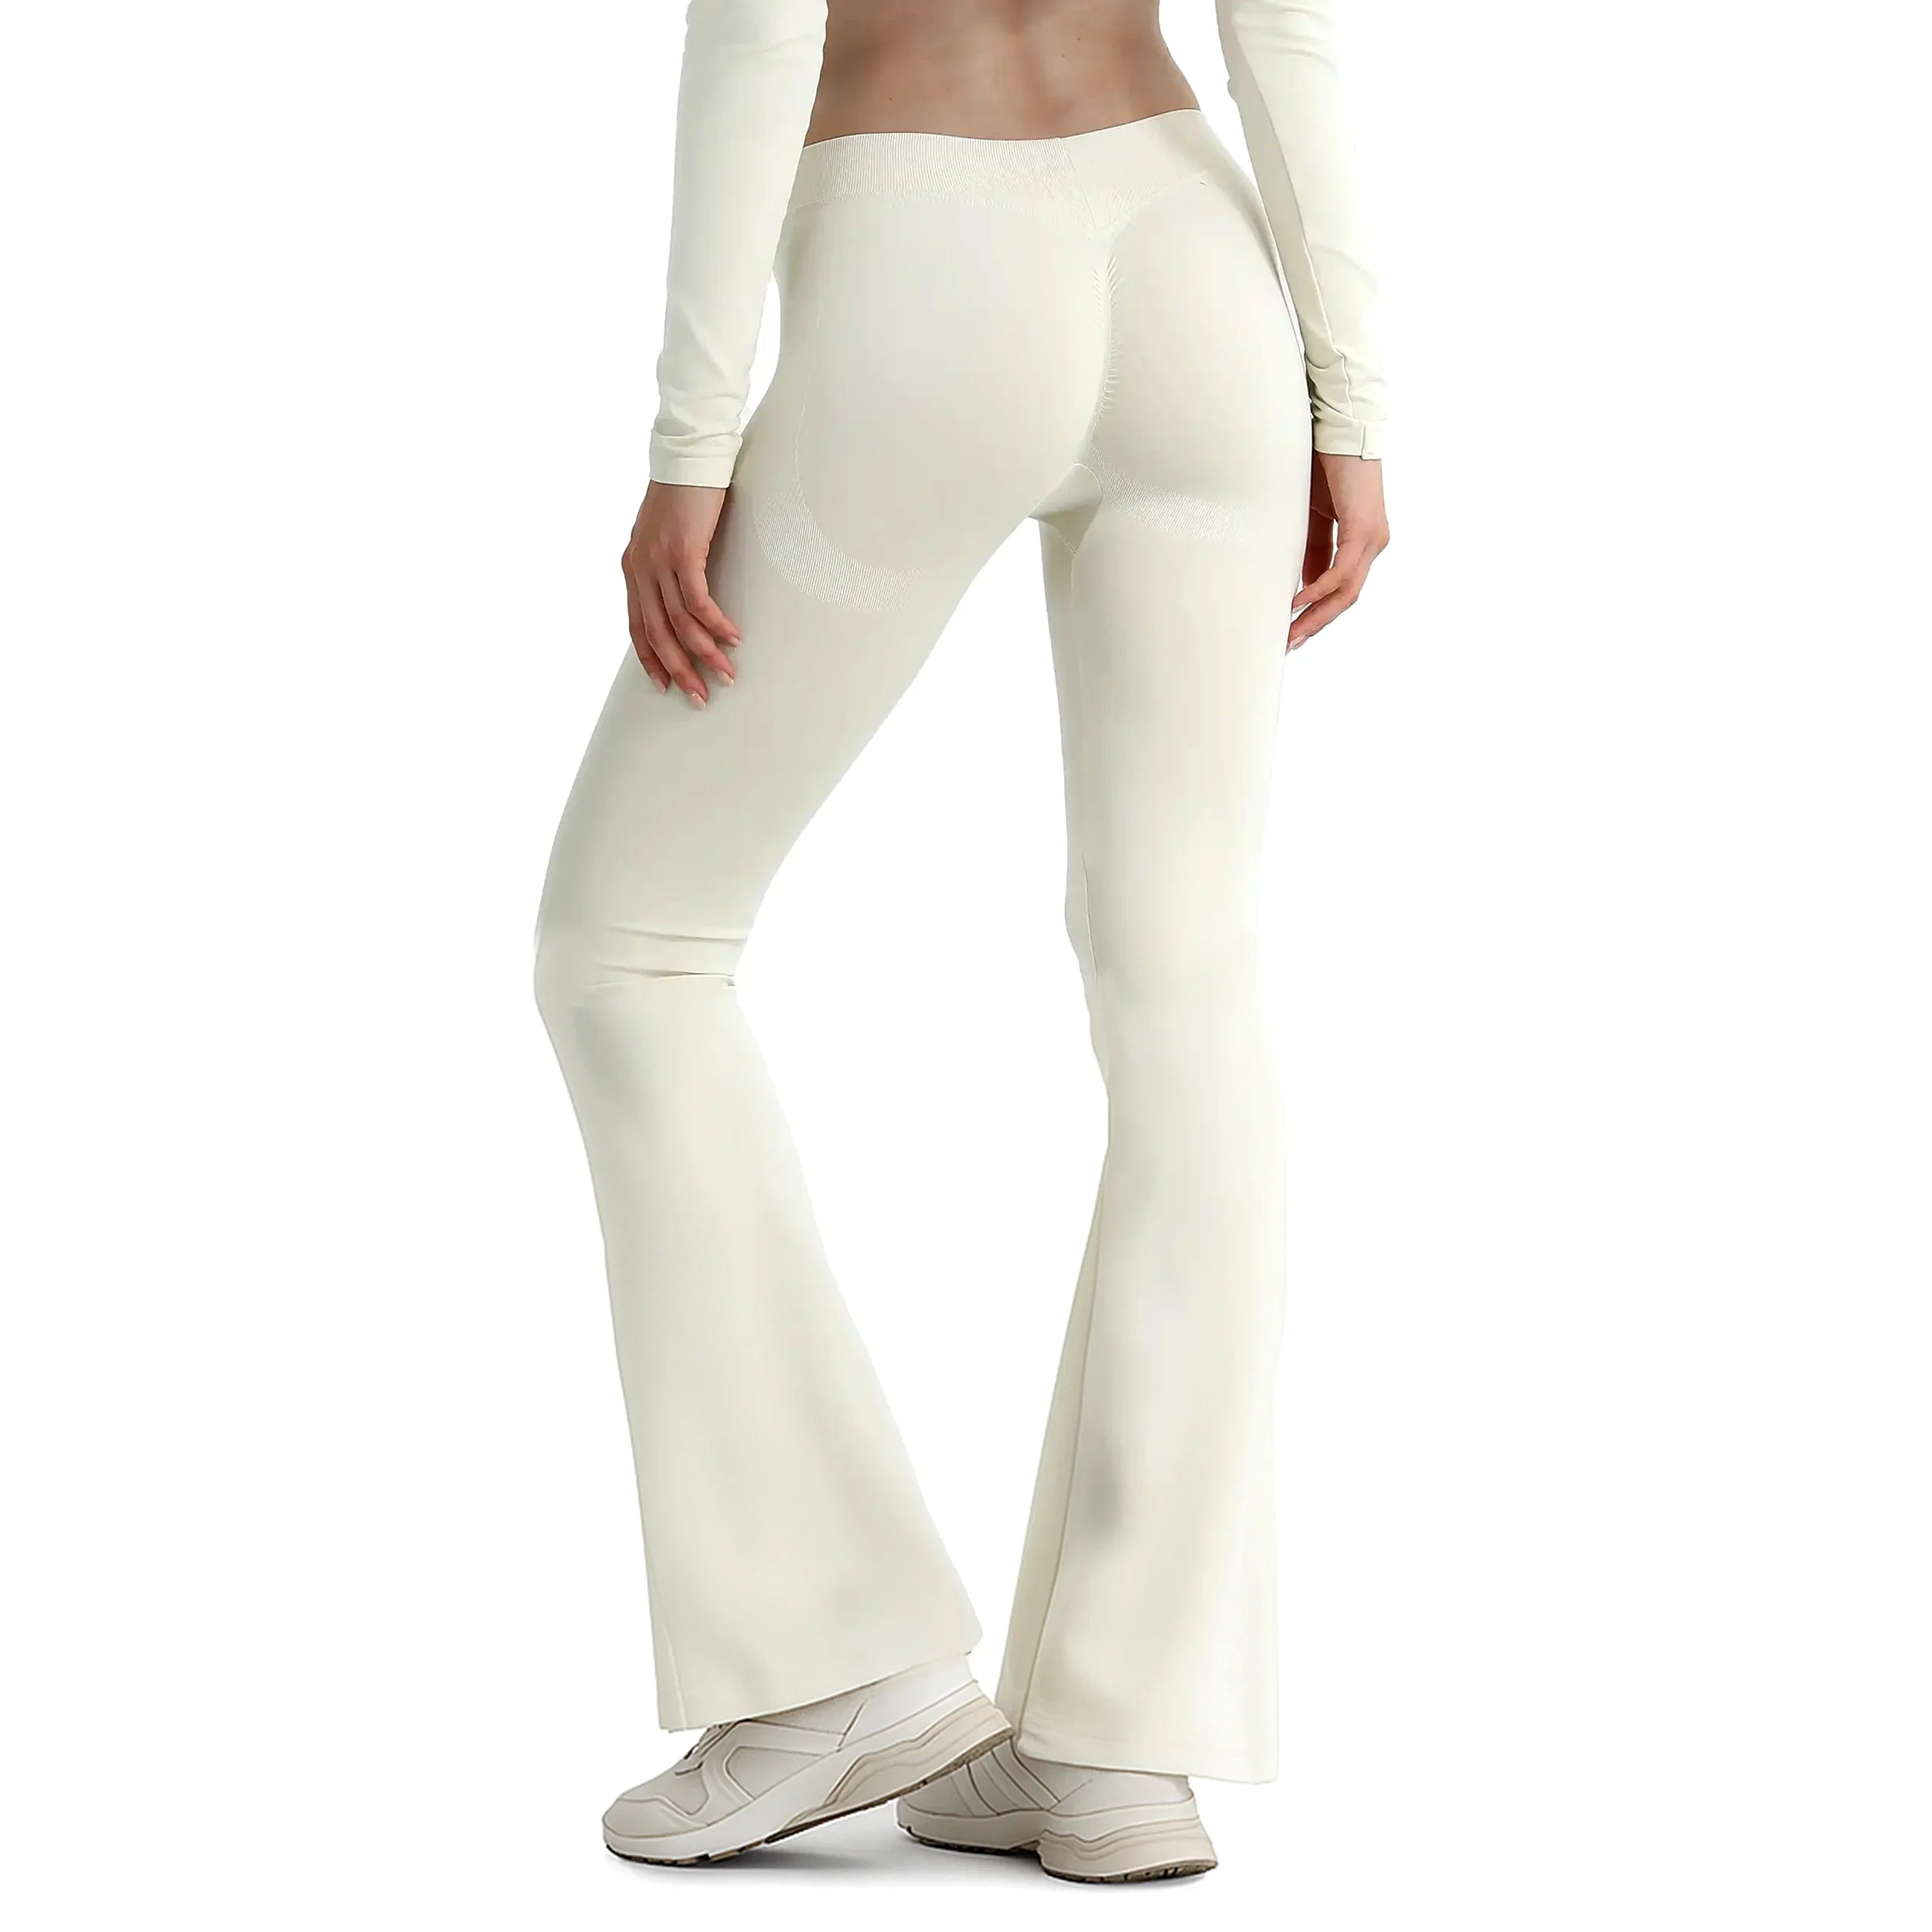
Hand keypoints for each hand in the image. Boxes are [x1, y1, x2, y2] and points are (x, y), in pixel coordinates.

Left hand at [622, 482, 740, 704]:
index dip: (650, 659)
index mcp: (632, 568)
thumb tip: (680, 596)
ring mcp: (659, 561)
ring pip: (678, 622)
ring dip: (704, 652)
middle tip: (699, 697)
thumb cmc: (681, 495)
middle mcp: (640, 569)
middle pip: (656, 633)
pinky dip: (714, 623)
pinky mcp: (683, 552)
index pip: (636, 626)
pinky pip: (697, 600)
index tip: (665, 685)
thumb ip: (664, 566)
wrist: (687, 457)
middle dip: (679, 668)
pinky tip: (732, 638)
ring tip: (725, 673)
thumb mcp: (663, 536)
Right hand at [1290, 452, 1388, 649]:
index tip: (1293, 630)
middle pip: (1345, 598)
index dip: (1316, 611)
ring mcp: (1372, 540)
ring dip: (1316, 615)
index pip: (1339, 587)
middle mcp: (1373, 545)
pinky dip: (1318, 589)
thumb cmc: (1326, 466)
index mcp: (1361, 541)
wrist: (1338, 431)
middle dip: (1315, 624)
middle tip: (1289, 644)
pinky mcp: (1364, 531)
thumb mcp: (1314, 515)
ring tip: (1291, 633)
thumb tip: (1303, 581)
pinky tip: (1298, 603)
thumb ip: (1313, 548)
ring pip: (1346, 592)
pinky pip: (1341, 572)